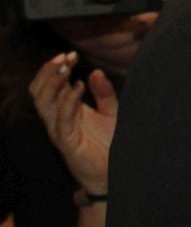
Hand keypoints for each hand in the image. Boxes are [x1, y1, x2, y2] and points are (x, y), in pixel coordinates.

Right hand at [28, 52, 114, 194]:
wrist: (114, 172)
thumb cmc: (110, 143)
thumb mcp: (111, 113)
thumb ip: (104, 94)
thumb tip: (96, 72)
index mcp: (64, 110)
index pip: (50, 85)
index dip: (55, 68)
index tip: (70, 54)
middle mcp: (57, 118)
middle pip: (39, 90)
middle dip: (49, 71)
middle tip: (65, 57)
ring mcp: (59, 130)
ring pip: (43, 102)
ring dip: (53, 83)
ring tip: (67, 68)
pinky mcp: (67, 142)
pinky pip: (61, 118)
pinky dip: (68, 101)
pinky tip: (79, 87)